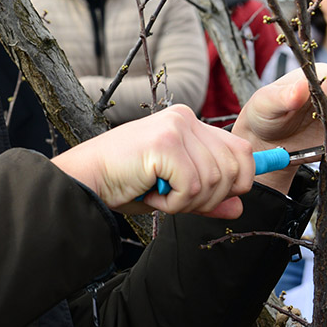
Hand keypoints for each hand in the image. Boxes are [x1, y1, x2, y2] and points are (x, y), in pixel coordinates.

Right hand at [52, 104, 254, 217]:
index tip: (218, 199)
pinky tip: (151, 195)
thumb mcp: (173, 190)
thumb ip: (207, 195)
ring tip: (157, 195)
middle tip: (176, 201)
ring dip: (187, 202)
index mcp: (189, 122)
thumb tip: (239, 208)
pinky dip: (173, 203)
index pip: (241, 151)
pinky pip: (191, 187)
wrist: (85, 178)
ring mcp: (176, 128)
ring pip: (213, 181)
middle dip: (211, 198)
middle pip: (233, 169)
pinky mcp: (164, 144)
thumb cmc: (123, 182)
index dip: (239, 181)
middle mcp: (185, 118)